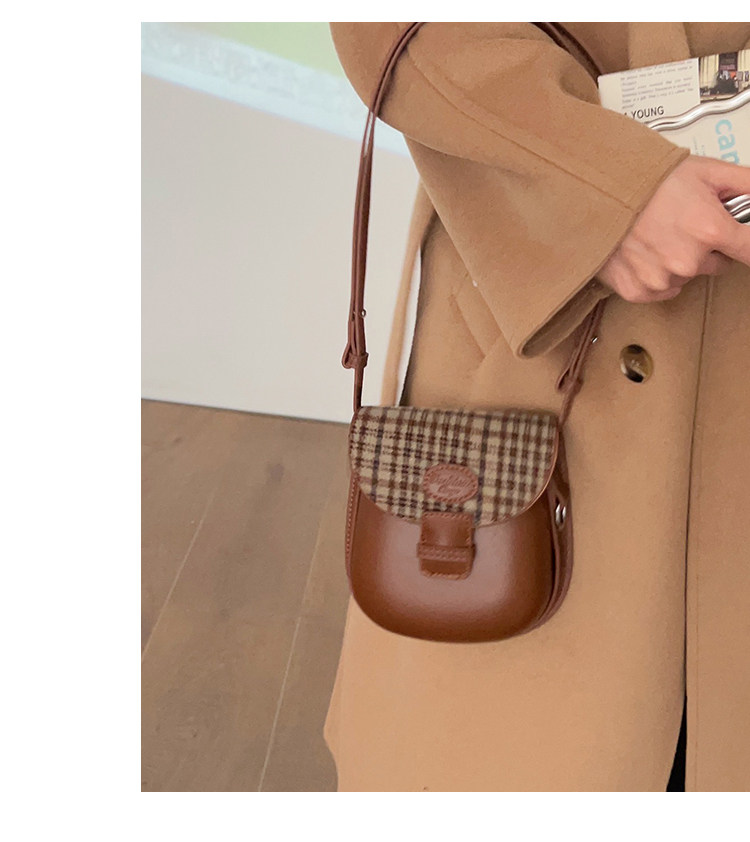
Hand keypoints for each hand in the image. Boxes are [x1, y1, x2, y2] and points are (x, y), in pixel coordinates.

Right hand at [597, 156, 749, 302]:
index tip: (740, 242)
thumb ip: (746, 184)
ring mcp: (661, 278)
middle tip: (682, 224)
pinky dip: (655, 275)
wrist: (599, 194)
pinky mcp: (638, 290)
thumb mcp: (706, 171)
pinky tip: (645, 253)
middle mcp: (688, 260)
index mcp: (711, 230)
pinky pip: (660, 290)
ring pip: (685, 277)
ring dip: (676, 261)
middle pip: (715, 264)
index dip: (745, 244)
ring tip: (657, 236)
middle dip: (704, 247)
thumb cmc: (648, 181)